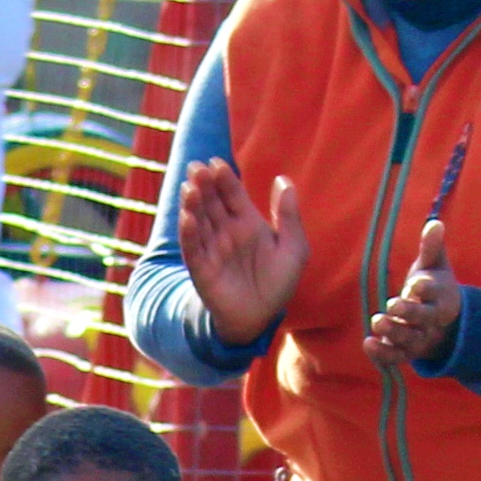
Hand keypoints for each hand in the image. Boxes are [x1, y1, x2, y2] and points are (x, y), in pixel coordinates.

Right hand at [176, 157, 310, 348]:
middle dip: (204, 185)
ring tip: (189, 189)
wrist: (262, 317)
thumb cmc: (279, 282)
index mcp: (247, 222)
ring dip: (192, 205)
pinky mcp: (201, 269)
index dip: (224, 179)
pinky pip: (193, 249)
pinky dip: (189, 234)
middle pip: (212, 203)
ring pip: (199, 222)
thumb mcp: (294, 248)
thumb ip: (289, 216)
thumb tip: (283, 179)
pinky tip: (187, 219)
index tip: (217, 163)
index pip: (232, 194)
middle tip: (197, 168)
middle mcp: (226, 232)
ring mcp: (212, 249)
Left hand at [360, 218, 464, 374]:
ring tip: (376, 322)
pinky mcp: (406, 352)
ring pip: (408, 339)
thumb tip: (434, 223)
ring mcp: (419, 338)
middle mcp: (432, 320)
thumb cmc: (434, 287)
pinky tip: (368, 343)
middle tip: (391, 304)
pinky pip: (396, 357)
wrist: (443, 323)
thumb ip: (431, 247)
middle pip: (423, 318)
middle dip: (409, 312)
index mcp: (442, 297)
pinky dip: (383, 354)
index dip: (425, 288)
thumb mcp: (434, 266)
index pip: (435, 292)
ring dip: (393, 333)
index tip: (415, 284)